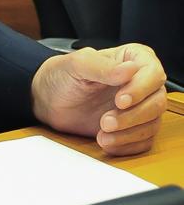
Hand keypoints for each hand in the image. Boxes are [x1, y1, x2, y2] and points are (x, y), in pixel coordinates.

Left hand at [31, 43, 166, 156]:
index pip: (153, 74)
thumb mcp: (77, 65)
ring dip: (129, 133)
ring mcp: (139, 106)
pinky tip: (107, 142)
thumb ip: (102, 67)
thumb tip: (129, 70)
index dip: (140, 89)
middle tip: (106, 121)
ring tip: (102, 133)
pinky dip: (127, 145)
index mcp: (133, 59)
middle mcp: (141, 82)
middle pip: (157, 102)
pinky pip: (143, 141)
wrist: (47, 100)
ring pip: (152, 124)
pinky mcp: (132, 127)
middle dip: (133, 116)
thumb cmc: (62, 76)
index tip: (120, 100)